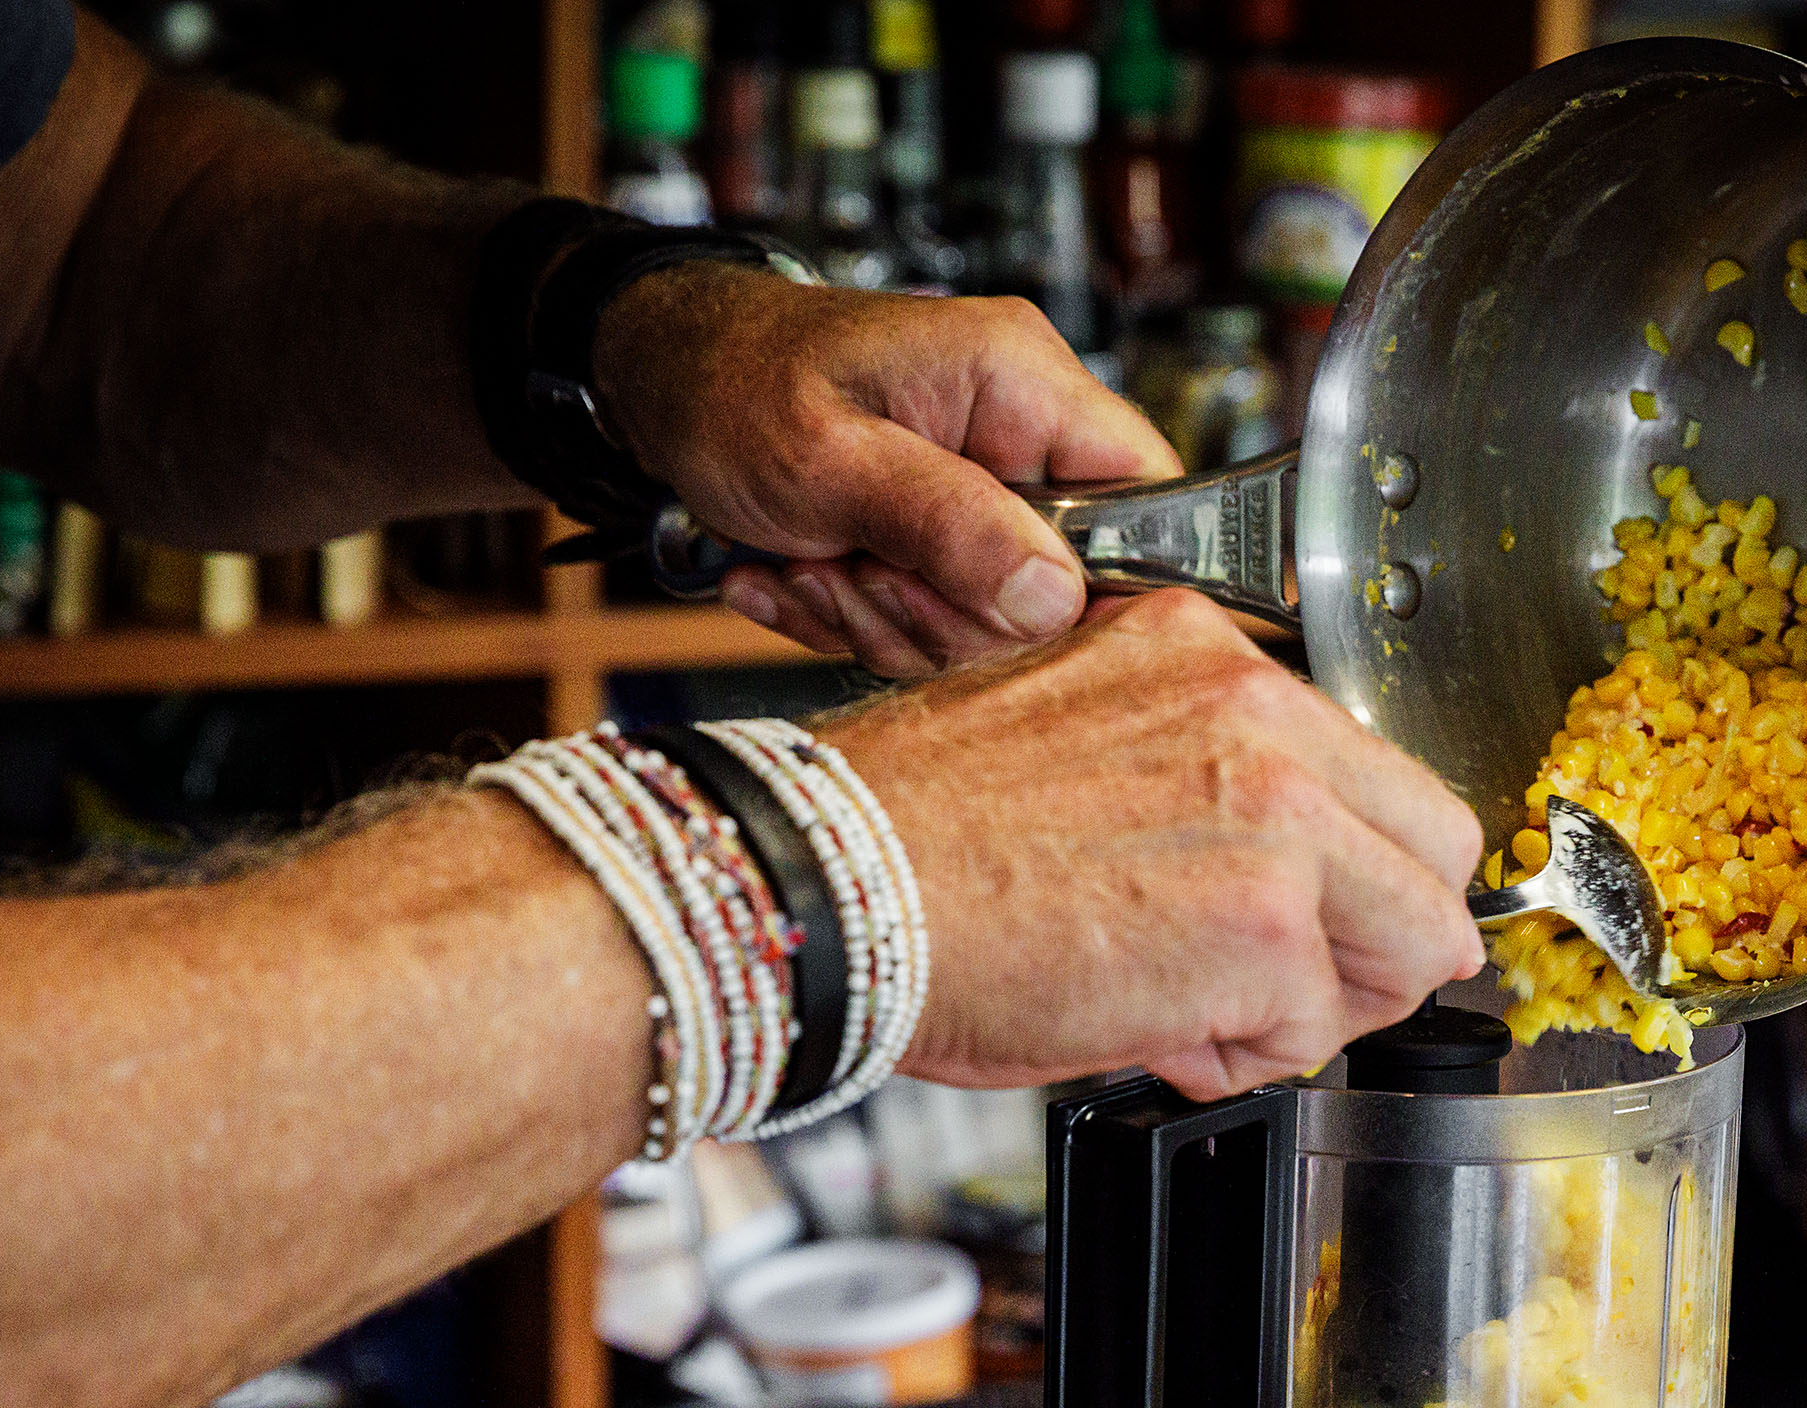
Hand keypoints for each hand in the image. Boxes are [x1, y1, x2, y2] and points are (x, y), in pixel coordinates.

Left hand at [593, 267, 1180, 677]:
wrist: (651, 382)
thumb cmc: (726, 383)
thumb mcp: (824, 457)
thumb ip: (945, 524)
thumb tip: (1054, 598)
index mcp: (1021, 383)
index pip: (1155, 494)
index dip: (1112, 579)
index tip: (1014, 612)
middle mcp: (1018, 438)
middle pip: (1064, 588)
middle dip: (949, 610)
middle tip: (854, 568)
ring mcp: (981, 496)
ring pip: (992, 623)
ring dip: (889, 619)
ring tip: (811, 560)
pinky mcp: (940, 542)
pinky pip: (935, 627)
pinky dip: (860, 621)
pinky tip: (798, 572)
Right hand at [821, 591, 1489, 1099]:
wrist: (833, 890)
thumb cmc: (909, 833)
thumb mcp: (1073, 733)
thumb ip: (1199, 770)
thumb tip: (1284, 864)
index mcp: (1210, 654)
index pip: (1380, 767)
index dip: (1364, 865)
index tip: (1335, 911)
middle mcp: (1261, 715)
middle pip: (1435, 852)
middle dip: (1379, 939)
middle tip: (1293, 982)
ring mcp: (1278, 822)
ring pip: (1406, 946)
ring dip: (1318, 1003)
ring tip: (1204, 1006)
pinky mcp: (1264, 932)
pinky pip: (1317, 1029)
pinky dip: (1246, 1057)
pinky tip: (1159, 1029)